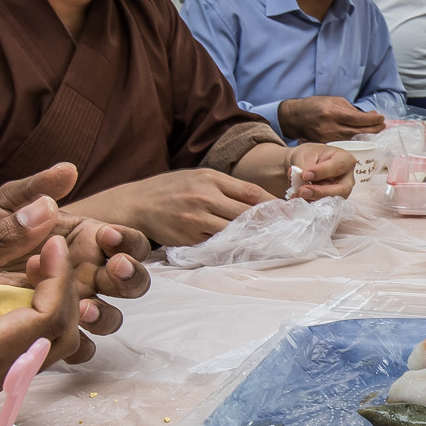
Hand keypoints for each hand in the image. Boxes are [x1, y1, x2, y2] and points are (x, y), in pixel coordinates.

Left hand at [0, 163, 150, 360]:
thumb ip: (34, 189)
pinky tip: (61, 334)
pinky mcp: (55, 333)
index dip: (129, 241)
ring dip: (106, 313)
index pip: (131, 244)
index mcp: (89, 242)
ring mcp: (75, 306)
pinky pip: (80, 348)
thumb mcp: (5, 206)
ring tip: (84, 307)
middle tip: (112, 269)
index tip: (107, 234)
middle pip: (132, 283)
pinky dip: (78, 345)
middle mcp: (91, 275)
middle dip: (129, 277)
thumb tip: (67, 169)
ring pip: (111, 317)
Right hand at [0, 207, 82, 407]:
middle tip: (43, 246)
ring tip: (24, 260)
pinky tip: (2, 282)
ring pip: (39, 346)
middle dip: (58, 291)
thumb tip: (47, 210)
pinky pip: (13, 349)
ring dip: (41, 301)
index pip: (46, 322)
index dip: (58, 276)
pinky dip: (18, 315)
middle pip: (53, 339)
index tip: (51, 235)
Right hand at [117, 169, 274, 247]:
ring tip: (268, 240)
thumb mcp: (197, 178)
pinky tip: (240, 248)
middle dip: (268, 222)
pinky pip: (215, 244)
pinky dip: (229, 246)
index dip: (273, 203)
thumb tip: (257, 200)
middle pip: (246, 213)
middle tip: (287, 229)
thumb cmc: (170, 189)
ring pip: (233, 231)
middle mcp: (204, 198)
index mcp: (210, 179)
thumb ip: (225, 187)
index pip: (250, 192)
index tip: (289, 211)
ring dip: (250, 236)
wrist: (136, 204)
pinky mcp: (188, 238)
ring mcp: (196, 220)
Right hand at [278, 96, 385, 142]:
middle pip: (356, 131)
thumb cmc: (314, 105)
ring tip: (375, 129)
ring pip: (352, 138)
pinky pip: (343, 142)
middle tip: (382, 126)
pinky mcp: (324, 144)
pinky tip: (361, 135)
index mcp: (332, 112)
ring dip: (365, 134)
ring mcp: (326, 138)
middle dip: (372, 129)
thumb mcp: (333, 101)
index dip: (371, 120)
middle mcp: (329, 127)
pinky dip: (354, 139)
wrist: (294, 117)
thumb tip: (370, 116)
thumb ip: (351, 109)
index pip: (357, 119)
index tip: (381, 118)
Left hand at [285, 143, 357, 200]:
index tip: (305, 175)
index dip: (322, 172)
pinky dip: (309, 203)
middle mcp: (346, 178)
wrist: (302, 164)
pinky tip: (297, 198)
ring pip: (332, 201)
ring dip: (313, 199)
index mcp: (345, 160)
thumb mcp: (305, 155)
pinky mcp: (331, 201)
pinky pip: (323, 206)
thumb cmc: (309, 155)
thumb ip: (305, 167)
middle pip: (341, 189)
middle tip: (303, 191)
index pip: (337, 167)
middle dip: (321, 192)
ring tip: (296, 195)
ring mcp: (340, 192)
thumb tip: (303, 182)